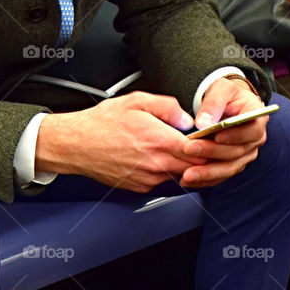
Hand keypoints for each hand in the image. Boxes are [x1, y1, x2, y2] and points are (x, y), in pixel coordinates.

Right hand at [34, 92, 206, 192]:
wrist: (76, 145)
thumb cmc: (101, 124)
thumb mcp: (137, 101)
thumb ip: (168, 107)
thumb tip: (187, 118)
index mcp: (159, 141)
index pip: (199, 150)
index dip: (210, 145)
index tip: (213, 138)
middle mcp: (156, 164)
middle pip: (195, 168)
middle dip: (202, 158)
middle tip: (204, 147)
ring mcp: (149, 179)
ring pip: (180, 176)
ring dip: (185, 166)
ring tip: (178, 150)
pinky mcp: (141, 188)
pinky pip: (163, 181)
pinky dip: (167, 172)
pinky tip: (159, 158)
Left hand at [179, 76, 268, 189]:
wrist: (226, 105)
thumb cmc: (226, 95)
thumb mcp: (222, 89)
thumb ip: (213, 103)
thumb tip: (203, 123)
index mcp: (258, 119)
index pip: (252, 131)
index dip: (235, 136)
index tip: (217, 137)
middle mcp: (254, 141)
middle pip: (237, 153)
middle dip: (212, 153)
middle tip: (189, 149)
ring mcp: (245, 156)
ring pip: (228, 168)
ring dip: (207, 173)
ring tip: (187, 175)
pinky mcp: (233, 165)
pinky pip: (220, 176)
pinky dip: (204, 180)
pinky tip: (188, 181)